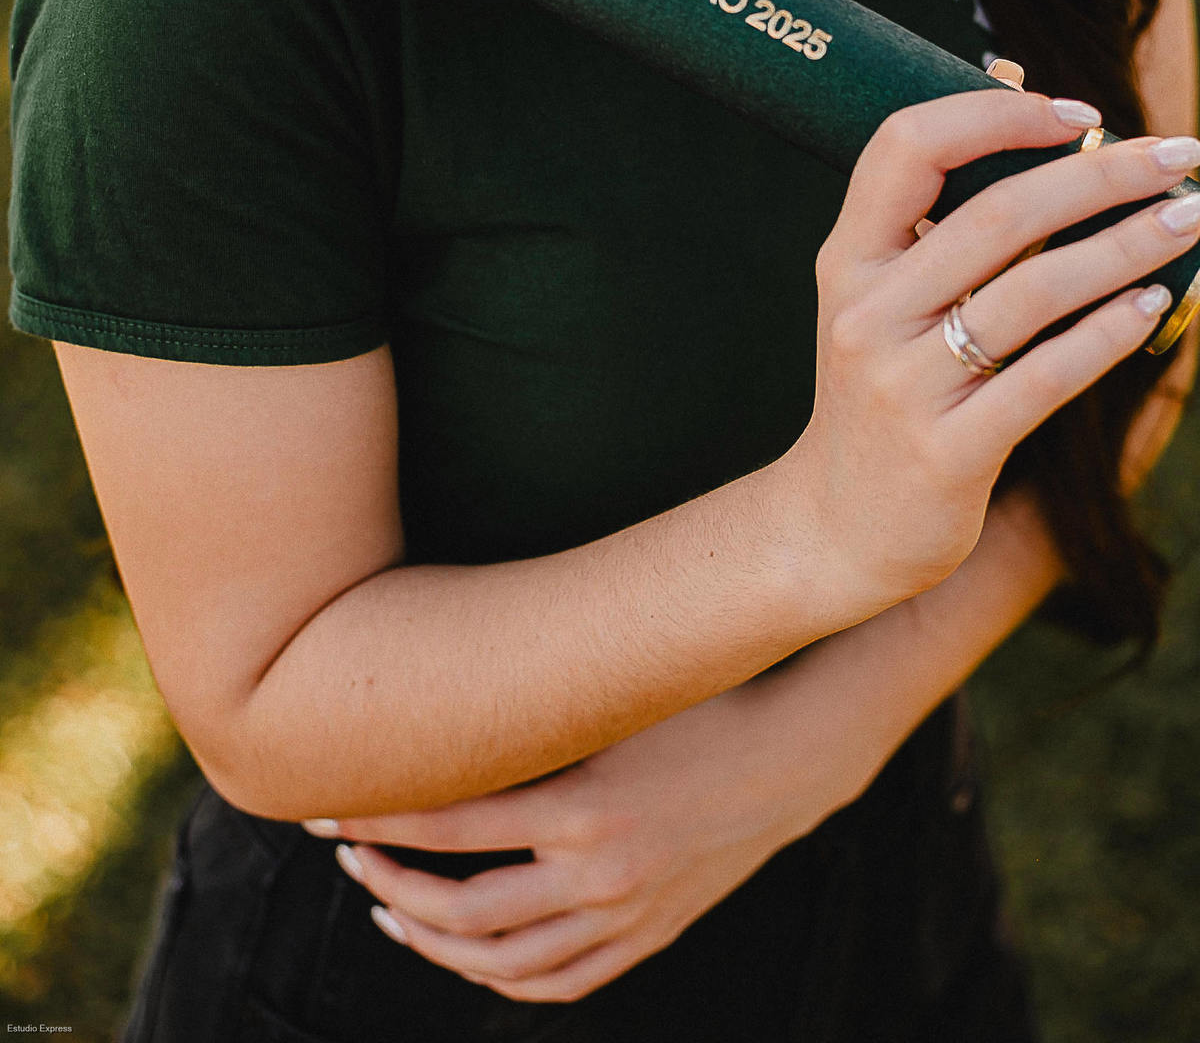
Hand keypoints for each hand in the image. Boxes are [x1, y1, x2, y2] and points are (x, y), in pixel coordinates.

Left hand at [304, 672, 873, 1002]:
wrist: (795, 752)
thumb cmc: (698, 702)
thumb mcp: (616, 698)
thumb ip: (537, 711)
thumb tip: (445, 694)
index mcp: (582, 805)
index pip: (449, 826)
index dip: (378, 821)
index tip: (328, 809)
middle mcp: (599, 873)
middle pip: (460, 908)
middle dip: (386, 885)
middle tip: (346, 857)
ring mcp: (626, 915)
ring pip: (502, 961)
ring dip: (432, 942)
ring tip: (388, 911)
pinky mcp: (649, 934)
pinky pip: (559, 982)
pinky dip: (501, 978)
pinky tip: (467, 954)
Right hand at [767, 83, 1199, 619]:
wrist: (834, 525)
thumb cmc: (878, 396)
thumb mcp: (881, 298)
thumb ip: (937, 212)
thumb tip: (1014, 84)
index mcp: (848, 261)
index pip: (905, 146)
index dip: (994, 115)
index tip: (1080, 115)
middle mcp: (869, 313)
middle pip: (995, 215)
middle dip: (1100, 175)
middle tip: (1179, 158)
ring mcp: (904, 384)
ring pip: (1031, 293)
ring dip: (1124, 248)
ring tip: (1188, 222)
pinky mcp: (949, 449)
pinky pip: (1046, 376)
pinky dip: (1108, 333)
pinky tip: (1155, 305)